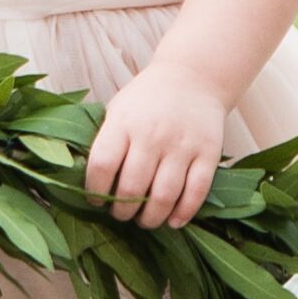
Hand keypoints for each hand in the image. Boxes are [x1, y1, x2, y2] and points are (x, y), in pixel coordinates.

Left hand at [85, 64, 232, 229]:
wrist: (194, 77)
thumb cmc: (147, 100)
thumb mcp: (118, 110)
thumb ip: (107, 142)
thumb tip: (89, 182)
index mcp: (123, 123)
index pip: (102, 165)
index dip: (95, 190)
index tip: (95, 200)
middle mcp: (152, 135)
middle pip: (132, 187)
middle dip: (122, 210)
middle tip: (121, 214)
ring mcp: (182, 145)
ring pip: (164, 195)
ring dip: (151, 217)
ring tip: (144, 221)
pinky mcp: (208, 153)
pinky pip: (196, 191)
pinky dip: (183, 212)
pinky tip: (173, 221)